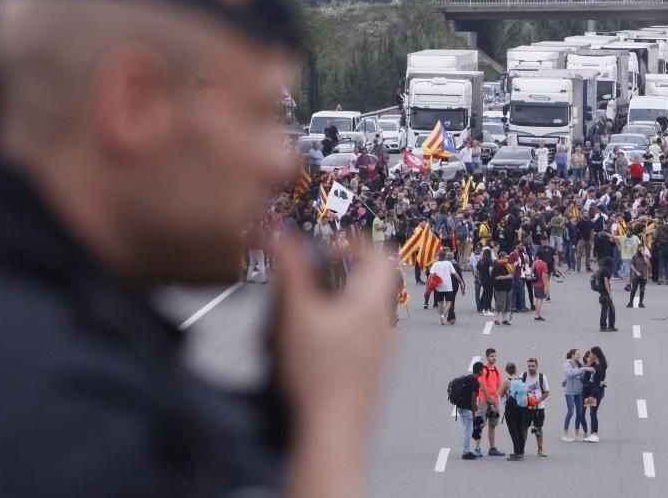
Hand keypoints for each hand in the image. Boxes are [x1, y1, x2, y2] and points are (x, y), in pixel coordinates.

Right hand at [272, 235, 393, 431]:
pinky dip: (331, 332)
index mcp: (373, 302)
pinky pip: (356, 337)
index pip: (380, 252)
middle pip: (366, 281)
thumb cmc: (318, 378)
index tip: (325, 249)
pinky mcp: (371, 370)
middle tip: (303, 286)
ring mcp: (381, 349)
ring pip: (358, 310)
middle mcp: (385, 323)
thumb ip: (289, 268)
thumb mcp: (294, 313)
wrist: (333, 434)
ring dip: (327, 307)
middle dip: (330, 278)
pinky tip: (303, 349)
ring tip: (296, 321)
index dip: (352, 242)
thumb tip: (282, 232)